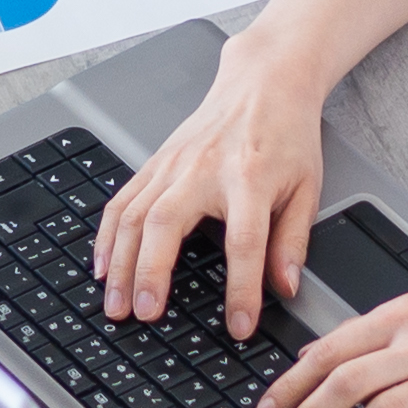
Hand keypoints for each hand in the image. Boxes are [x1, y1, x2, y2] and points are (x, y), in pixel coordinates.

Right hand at [94, 46, 328, 335]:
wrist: (263, 81)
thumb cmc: (286, 133)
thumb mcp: (306, 189)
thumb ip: (293, 241)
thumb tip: (285, 287)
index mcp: (250, 178)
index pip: (244, 243)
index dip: (241, 289)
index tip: (238, 325)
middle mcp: (204, 169)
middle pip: (167, 224)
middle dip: (150, 273)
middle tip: (145, 315)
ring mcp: (172, 164)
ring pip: (133, 214)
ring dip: (118, 262)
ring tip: (114, 302)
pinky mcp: (155, 162)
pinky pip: (121, 200)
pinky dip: (106, 236)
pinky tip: (101, 265)